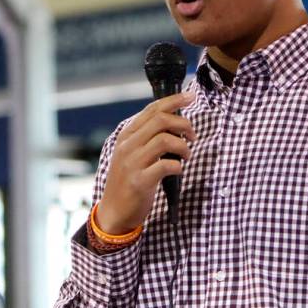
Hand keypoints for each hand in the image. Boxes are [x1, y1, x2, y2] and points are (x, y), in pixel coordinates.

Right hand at [96, 91, 195, 233]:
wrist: (114, 211)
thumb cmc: (128, 180)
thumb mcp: (132, 153)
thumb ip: (146, 137)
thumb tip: (174, 121)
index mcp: (127, 135)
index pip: (152, 109)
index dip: (174, 100)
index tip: (191, 97)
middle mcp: (127, 145)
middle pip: (160, 120)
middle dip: (184, 124)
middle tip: (192, 136)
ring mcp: (132, 162)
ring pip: (165, 140)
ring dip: (183, 146)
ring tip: (187, 155)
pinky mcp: (140, 181)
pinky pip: (166, 165)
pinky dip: (178, 166)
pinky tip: (178, 170)